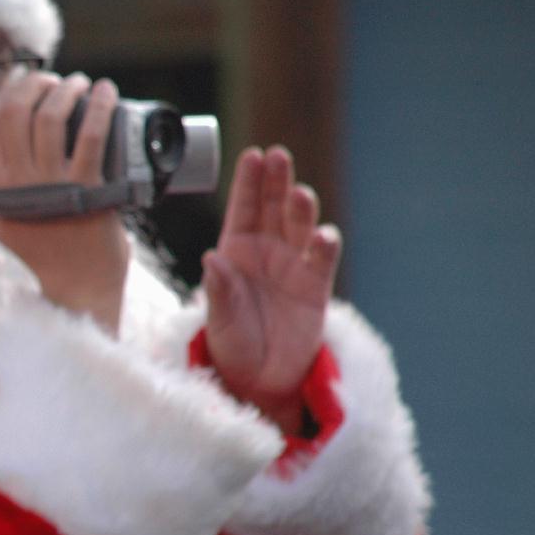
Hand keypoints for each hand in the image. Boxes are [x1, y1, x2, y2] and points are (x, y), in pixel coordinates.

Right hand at [0, 72, 129, 332]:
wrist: (79, 283)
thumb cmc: (41, 247)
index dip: (8, 94)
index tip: (27, 85)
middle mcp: (20, 183)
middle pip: (18, 114)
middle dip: (35, 85)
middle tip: (53, 81)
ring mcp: (54, 186)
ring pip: (51, 119)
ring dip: (65, 90)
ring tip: (78, 82)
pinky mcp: (89, 189)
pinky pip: (91, 138)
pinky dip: (99, 108)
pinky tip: (105, 91)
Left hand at [202, 146, 341, 432]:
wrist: (260, 380)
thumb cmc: (231, 344)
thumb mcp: (218, 319)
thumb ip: (218, 290)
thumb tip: (211, 259)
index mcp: (235, 251)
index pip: (243, 208)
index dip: (247, 182)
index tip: (252, 154)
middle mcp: (266, 251)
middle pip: (273, 208)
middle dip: (276, 181)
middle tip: (278, 157)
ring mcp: (293, 265)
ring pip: (299, 227)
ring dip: (301, 209)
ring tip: (299, 194)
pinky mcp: (315, 286)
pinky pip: (321, 261)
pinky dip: (323, 247)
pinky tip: (322, 236)